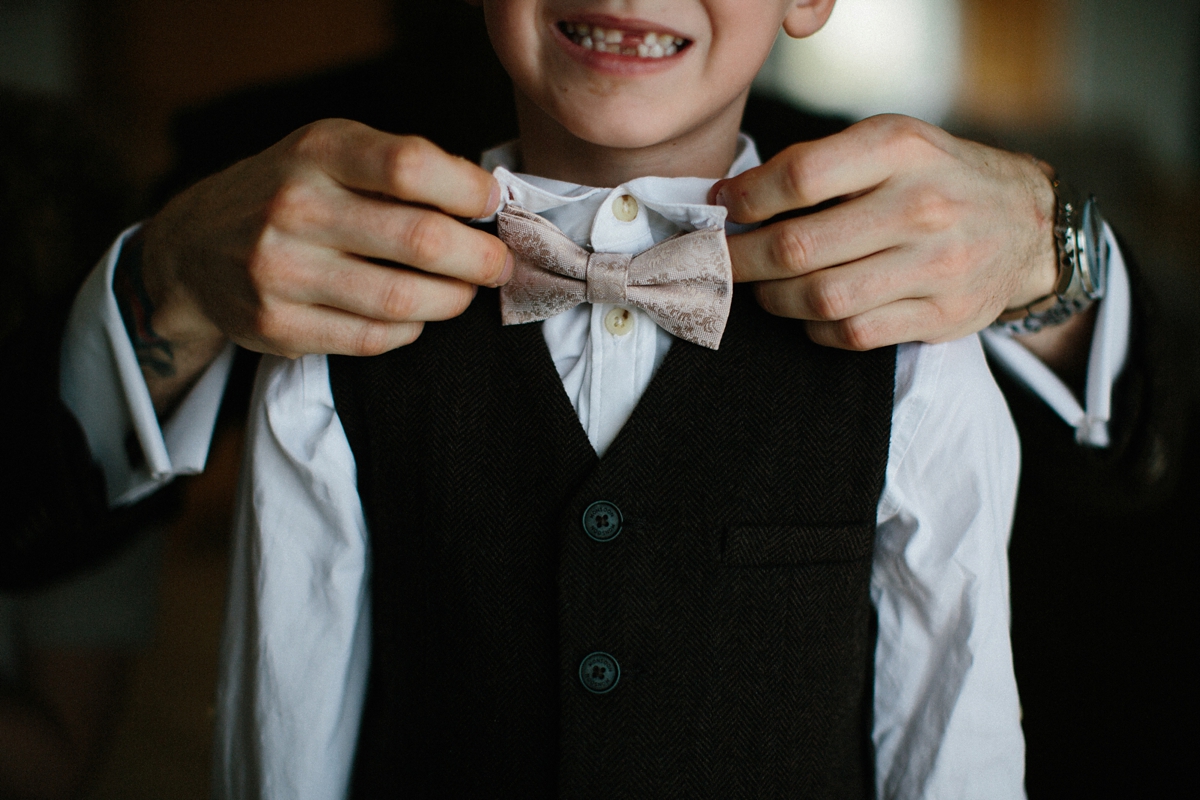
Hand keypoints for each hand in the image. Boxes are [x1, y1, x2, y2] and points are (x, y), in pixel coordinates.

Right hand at [134, 119, 510, 411]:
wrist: (196, 247)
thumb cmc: (289, 191)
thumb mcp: (331, 150)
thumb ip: (400, 166)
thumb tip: (487, 200)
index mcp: (317, 152)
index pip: (410, 166)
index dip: (469, 190)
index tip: (493, 204)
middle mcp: (294, 207)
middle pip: (420, 240)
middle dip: (480, 258)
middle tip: (499, 263)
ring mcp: (281, 271)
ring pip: (403, 300)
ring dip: (453, 300)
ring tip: (463, 291)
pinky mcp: (277, 326)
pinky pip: (373, 338)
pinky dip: (411, 329)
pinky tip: (415, 314)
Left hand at [713, 114, 1058, 349]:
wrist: (1031, 225)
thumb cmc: (940, 178)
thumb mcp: (892, 143)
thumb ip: (821, 164)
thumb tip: (733, 197)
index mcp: (900, 149)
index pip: (800, 177)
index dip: (747, 198)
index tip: (724, 207)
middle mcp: (923, 205)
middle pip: (800, 247)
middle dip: (742, 260)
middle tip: (719, 263)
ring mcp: (937, 265)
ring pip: (821, 298)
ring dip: (774, 299)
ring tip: (762, 289)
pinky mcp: (943, 314)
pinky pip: (852, 334)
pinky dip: (815, 328)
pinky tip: (808, 313)